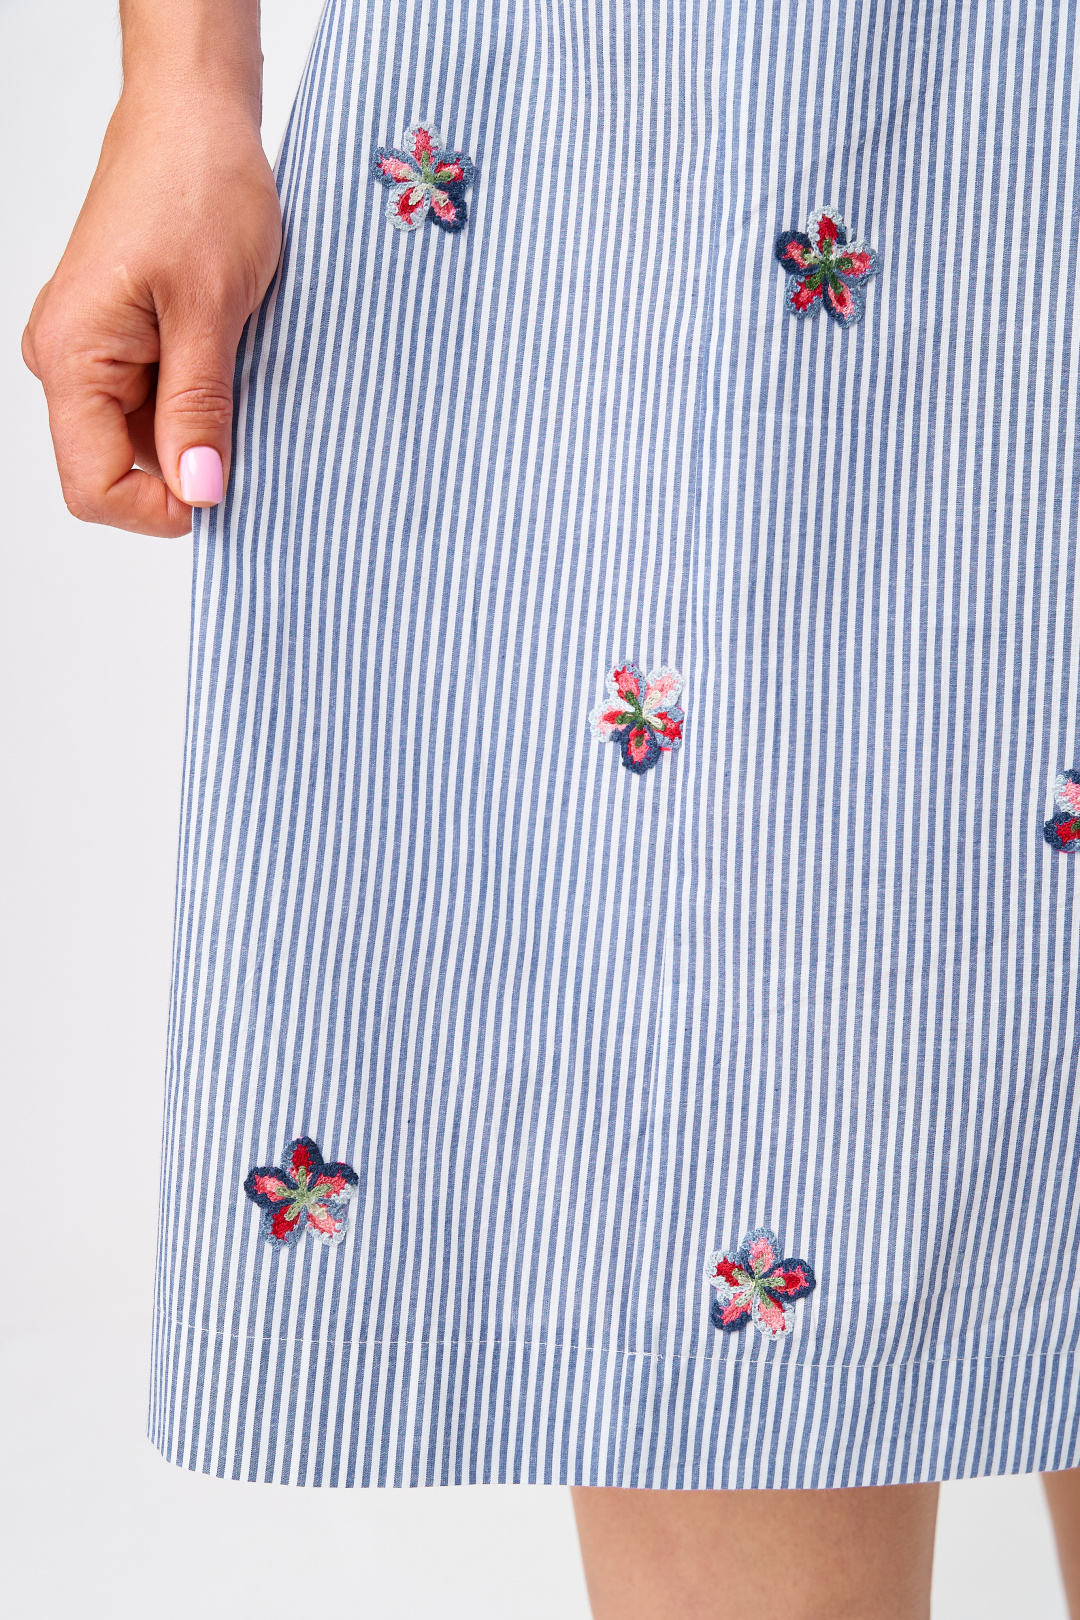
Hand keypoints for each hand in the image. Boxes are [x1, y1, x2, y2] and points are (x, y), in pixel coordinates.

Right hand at [22, 91, 280, 537]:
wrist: (194, 116)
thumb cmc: (198, 186)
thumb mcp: (212, 308)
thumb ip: (199, 407)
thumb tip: (199, 490)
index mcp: (73, 356)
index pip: (93, 487)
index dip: (158, 509)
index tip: (222, 490)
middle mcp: (66, 360)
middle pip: (116, 469)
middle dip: (183, 469)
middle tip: (247, 428)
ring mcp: (91, 352)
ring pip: (141, 440)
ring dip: (196, 433)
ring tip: (239, 376)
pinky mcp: (120, 341)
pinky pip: (154, 403)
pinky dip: (197, 403)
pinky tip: (230, 366)